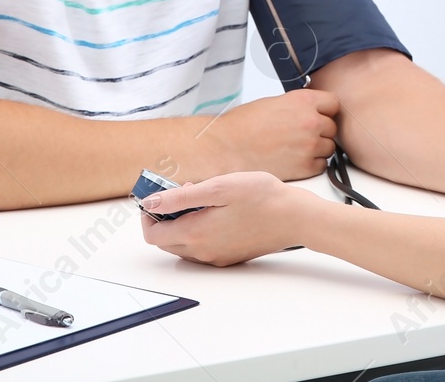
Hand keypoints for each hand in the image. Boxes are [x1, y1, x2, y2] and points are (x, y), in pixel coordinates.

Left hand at [140, 172, 315, 265]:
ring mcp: (216, 257)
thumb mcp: (218, 187)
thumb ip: (180, 198)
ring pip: (183, 245)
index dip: (148, 214)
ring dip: (181, 224)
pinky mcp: (229, 257)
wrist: (295, 218)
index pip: (152, 234)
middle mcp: (202, 252)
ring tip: (199, 198)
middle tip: (177, 192)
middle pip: (165, 241)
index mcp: (195, 234)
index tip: (156, 195)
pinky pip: (201, 248)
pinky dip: (197, 231)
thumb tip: (151, 203)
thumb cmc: (262, 198)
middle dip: (163, 218)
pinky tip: (214, 212)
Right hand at [191, 89, 338, 180]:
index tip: (320, 116)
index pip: (334, 104)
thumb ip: (299, 107)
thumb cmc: (243, 126)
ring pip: (329, 148)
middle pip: (332, 127)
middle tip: (301, 137)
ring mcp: (310, 145)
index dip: (326, 111)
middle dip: (320, 132)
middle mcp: (310, 121)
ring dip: (317, 150)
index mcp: (303, 101)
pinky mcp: (305, 167)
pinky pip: (322, 166)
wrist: (226, 148)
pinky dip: (312, 165)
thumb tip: (312, 112)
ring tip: (295, 150)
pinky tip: (294, 161)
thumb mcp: (275, 103)